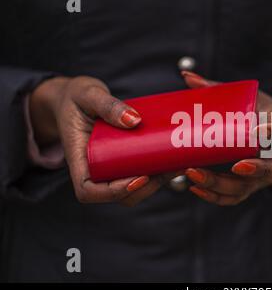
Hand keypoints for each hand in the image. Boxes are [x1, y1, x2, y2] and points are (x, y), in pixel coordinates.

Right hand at [30, 76, 174, 205]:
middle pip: (118, 195)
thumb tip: (134, 120)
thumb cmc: (75, 97)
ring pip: (133, 188)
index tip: (139, 177)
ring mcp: (109, 168)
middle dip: (145, 187)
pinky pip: (140, 173)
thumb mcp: (88, 94)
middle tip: (169, 167)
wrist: (75, 98)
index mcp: (78, 158)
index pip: (88, 191)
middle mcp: (94, 169)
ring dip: (157, 181)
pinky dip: (158, 171)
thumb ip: (108, 105)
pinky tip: (176, 157)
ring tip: (178, 163)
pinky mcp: (123, 161)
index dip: (113, 192)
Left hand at [181, 72, 271, 205]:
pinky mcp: (248, 186)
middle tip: (236, 165)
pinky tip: (195, 188)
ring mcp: (262, 176)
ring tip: (194, 174)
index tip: (256, 132)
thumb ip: (219, 89)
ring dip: (221, 185)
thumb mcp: (248, 97)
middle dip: (257, 171)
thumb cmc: (258, 113)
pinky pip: (235, 198)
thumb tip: (187, 77)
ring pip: (248, 188)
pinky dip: (215, 196)